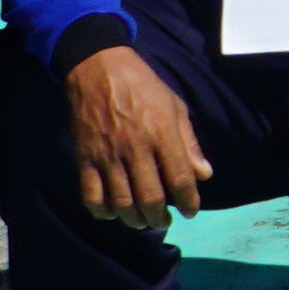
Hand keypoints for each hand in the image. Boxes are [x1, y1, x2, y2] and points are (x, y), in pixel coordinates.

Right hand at [62, 41, 212, 223]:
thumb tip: (204, 174)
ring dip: (133, 219)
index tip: (191, 212)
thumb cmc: (143, 86)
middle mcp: (135, 148)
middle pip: (150, 198)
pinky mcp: (84, 158)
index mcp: (162, 134)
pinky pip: (90, 196)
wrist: (98, 68)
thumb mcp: (175, 106)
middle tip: (163, 221)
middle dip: (159, 218)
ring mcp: (107, 155)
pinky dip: (102, 211)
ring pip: (121, 202)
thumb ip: (189, 143)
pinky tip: (111, 212)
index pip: (179, 179)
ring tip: (141, 221)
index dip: (189, 202)